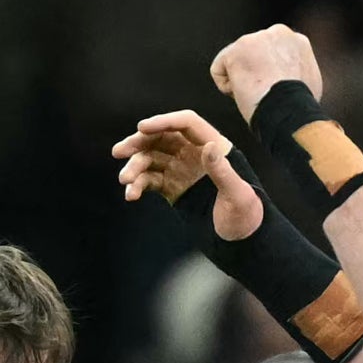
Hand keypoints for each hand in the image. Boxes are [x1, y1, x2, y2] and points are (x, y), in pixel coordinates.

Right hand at [114, 110, 262, 240]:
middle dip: (139, 143)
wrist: (239, 240)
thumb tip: (208, 146)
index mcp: (215, 147)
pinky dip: (138, 185)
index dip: (163, 122)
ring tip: (124, 181)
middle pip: (162, 138)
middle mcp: (195, 154)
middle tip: (118, 151)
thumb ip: (222, 171)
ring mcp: (182, 170)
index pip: (186, 124)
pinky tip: (131, 195)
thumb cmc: (245, 217)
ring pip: (152, 159)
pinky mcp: (171, 187)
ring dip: (135, 167)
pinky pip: (150, 180)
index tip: (141, 128)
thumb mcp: (237, 195)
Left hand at [210, 25, 322, 118]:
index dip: (270, 76)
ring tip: (258, 94)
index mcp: (296, 40)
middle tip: (264, 93)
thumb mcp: (308, 82)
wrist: (289, 108)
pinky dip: (227, 88)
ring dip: (242, 82)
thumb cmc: (299, 105)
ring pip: (236, 63)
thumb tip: (288, 77)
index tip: (273, 90)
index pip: (271, 54)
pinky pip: (219, 71)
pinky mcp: (235, 50)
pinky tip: (243, 93)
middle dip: (254, 74)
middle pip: (252, 55)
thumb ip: (294, 70)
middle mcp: (277, 33)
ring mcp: (256, 39)